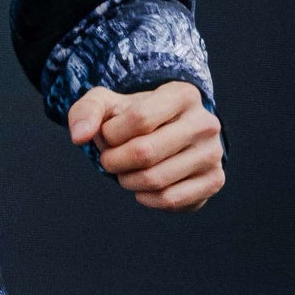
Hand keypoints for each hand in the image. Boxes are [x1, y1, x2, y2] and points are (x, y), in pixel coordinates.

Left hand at [69, 81, 224, 209]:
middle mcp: (205, 122)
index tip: (107, 136)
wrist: (168, 135)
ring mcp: (213, 153)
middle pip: (145, 152)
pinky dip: (146, 199)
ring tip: (126, 173)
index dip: (111, 134)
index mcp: (183, 95)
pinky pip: (171, 199)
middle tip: (110, 161)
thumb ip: (86, 112)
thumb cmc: (134, 119)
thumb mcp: (109, 105)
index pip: (139, 119)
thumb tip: (79, 136)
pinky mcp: (214, 180)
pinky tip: (143, 188)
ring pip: (155, 179)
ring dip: (127, 181)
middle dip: (114, 162)